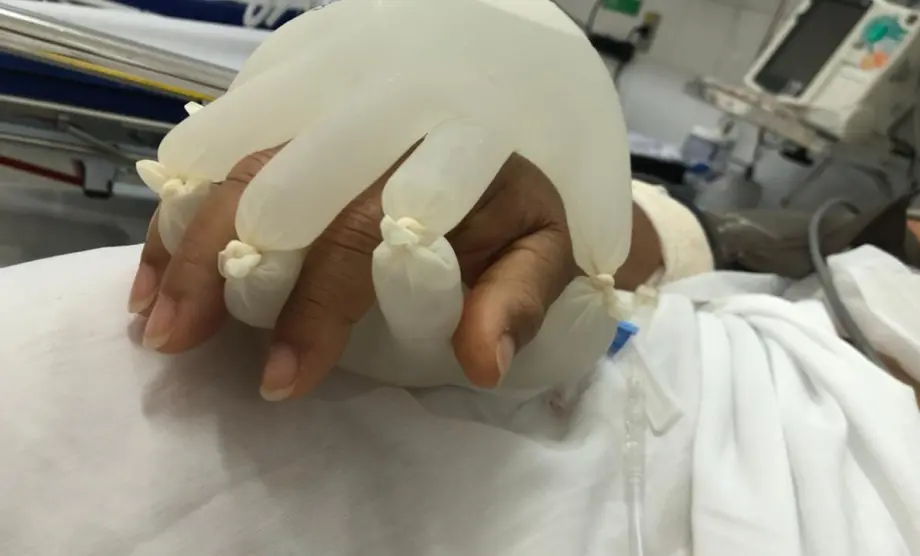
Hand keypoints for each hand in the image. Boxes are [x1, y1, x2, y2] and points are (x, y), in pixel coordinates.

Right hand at [129, 147, 582, 397]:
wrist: (510, 137)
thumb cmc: (523, 217)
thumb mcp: (546, 259)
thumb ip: (519, 306)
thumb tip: (480, 364)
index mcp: (452, 166)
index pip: (373, 236)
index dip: (320, 307)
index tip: (282, 382)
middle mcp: (385, 132)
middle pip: (289, 198)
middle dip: (230, 276)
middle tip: (180, 343)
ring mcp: (336, 118)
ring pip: (245, 172)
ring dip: (190, 248)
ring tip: (158, 323)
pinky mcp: (299, 120)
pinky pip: (223, 155)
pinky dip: (180, 214)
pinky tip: (150, 273)